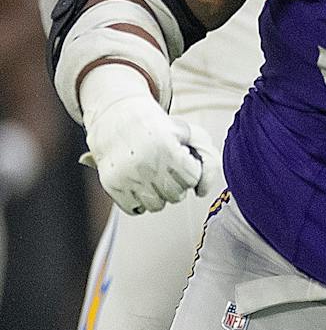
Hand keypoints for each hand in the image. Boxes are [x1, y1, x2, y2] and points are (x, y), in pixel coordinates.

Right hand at [81, 77, 218, 214]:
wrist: (119, 120)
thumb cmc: (159, 129)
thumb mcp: (190, 134)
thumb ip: (209, 160)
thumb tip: (202, 192)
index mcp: (167, 150)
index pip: (192, 179)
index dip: (191, 170)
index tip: (183, 159)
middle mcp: (146, 165)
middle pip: (176, 196)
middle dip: (177, 183)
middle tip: (168, 168)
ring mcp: (127, 177)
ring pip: (156, 206)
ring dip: (159, 194)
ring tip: (154, 176)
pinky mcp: (112, 186)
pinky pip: (134, 209)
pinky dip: (139, 201)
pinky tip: (140, 184)